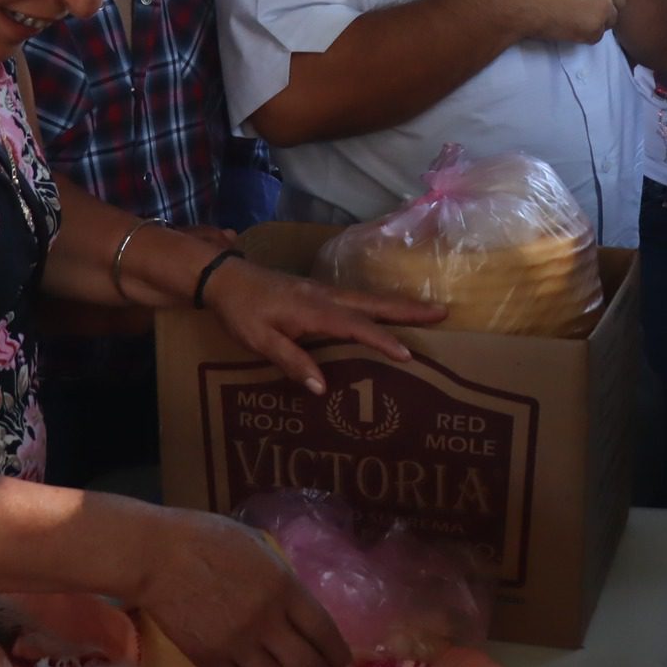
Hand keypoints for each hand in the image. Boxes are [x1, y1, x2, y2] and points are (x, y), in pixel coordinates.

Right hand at [141, 513, 350, 666]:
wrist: (157, 556)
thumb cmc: (208, 539)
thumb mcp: (259, 548)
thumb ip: (281, 579)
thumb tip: (296, 603)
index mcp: (285, 588)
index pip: (323, 630)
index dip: (338, 653)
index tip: (345, 666)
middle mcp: (268, 621)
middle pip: (306, 666)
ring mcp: (238, 645)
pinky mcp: (210, 661)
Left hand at [206, 261, 444, 394]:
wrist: (223, 278)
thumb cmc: (240, 311)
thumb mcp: (259, 341)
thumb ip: (291, 361)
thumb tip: (323, 388)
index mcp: (314, 309)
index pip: (356, 326)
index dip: (382, 340)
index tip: (408, 354)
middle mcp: (325, 296)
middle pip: (374, 303)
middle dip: (408, 309)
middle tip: (442, 312)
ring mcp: (323, 290)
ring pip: (368, 298)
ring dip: (399, 304)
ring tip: (428, 310)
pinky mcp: (318, 291)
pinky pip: (357, 298)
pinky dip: (380, 304)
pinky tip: (386, 310)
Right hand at [494, 0, 624, 45]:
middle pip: (620, 1)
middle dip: (606, 6)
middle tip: (583, 10)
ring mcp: (603, 8)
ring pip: (610, 20)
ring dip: (596, 21)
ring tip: (572, 19)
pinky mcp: (593, 29)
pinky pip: (596, 36)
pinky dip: (584, 35)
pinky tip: (566, 27)